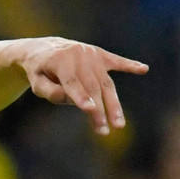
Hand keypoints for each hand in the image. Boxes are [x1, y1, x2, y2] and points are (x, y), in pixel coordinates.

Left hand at [15, 38, 148, 135]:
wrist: (44, 47)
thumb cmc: (39, 70)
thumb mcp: (36, 82)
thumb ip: (49, 91)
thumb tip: (68, 98)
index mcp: (60, 60)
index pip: (72, 82)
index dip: (80, 97)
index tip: (90, 110)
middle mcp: (78, 54)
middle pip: (92, 86)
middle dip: (100, 110)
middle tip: (105, 131)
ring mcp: (91, 54)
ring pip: (105, 82)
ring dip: (113, 103)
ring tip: (118, 123)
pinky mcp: (100, 54)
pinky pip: (117, 61)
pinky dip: (130, 65)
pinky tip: (143, 69)